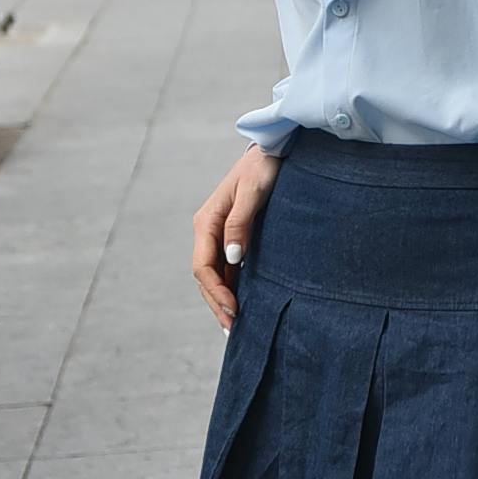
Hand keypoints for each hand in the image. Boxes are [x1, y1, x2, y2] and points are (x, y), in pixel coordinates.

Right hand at [192, 146, 282, 328]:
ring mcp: (219, 234)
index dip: (216, 292)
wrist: (274, 149)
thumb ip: (240, 223)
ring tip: (234, 324)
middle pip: (206, 276)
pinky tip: (240, 302)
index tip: (233, 310)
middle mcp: (208, 230)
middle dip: (217, 303)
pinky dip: (231, 287)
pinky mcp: (233, 235)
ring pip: (214, 274)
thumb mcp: (253, 192)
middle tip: (233, 329)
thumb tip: (232, 258)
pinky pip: (226, 268)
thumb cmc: (264, 167)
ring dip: (221, 299)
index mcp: (206, 221)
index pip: (203, 266)